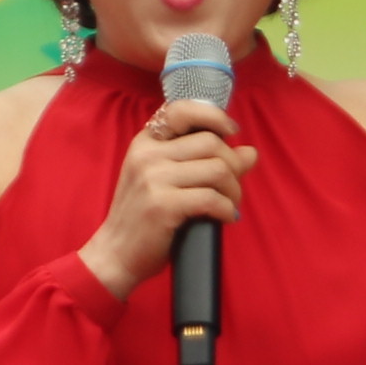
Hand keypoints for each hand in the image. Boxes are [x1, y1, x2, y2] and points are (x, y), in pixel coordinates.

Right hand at [81, 97, 253, 302]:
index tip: (231, 132)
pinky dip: (227, 209)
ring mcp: (153, 179)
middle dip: (234, 166)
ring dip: (234, 190)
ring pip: (217, 169)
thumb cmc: (144, 219)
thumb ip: (203, 162)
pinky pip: (212, 198)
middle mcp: (147, 155)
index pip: (182, 110)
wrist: (115, 254)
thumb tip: (250, 152)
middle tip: (233, 188)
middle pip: (211, 143)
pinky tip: (225, 217)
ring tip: (230, 204)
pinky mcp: (162, 205)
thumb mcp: (165, 182)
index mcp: (145, 143)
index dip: (214, 116)